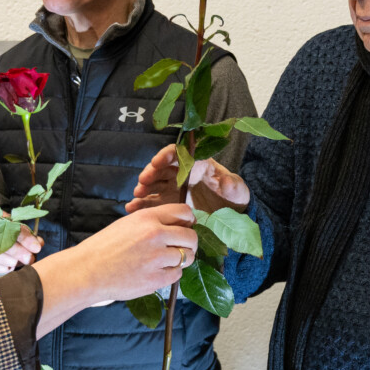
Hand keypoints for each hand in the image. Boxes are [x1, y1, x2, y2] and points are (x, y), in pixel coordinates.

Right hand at [0, 218, 42, 274]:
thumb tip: (38, 244)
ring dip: (9, 261)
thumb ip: (29, 236)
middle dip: (18, 252)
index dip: (25, 238)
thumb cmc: (6, 233)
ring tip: (19, 263)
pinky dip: (0, 268)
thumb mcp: (18, 230)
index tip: (37, 248)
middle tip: (29, 259)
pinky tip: (9, 267)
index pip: (10, 227)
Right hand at [30, 204, 198, 337]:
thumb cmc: (105, 247)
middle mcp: (155, 235)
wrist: (87, 271)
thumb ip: (153, 222)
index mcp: (147, 218)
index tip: (187, 227)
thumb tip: (180, 225)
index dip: (189, 221)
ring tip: (166, 261)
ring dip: (181, 260)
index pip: (184, 212)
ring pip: (187, 257)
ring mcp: (157, 258)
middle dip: (190, 243)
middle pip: (190, 236)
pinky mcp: (156, 279)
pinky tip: (156, 272)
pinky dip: (171, 274)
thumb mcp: (128, 224)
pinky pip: (177, 274)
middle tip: (182, 248)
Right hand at [126, 145, 249, 215]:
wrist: (231, 215)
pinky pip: (152, 202)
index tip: (157, 162)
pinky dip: (142, 205)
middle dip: (150, 174)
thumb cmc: (234, 197)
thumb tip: (226, 180)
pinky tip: (132, 209)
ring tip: (136, 197)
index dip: (167, 155)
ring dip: (143, 189)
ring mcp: (173, 189)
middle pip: (161, 169)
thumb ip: (231, 184)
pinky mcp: (168, 204)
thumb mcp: (237, 189)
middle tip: (142, 182)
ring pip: (154, 185)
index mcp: (196, 164)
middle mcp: (181, 174)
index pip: (179, 154)